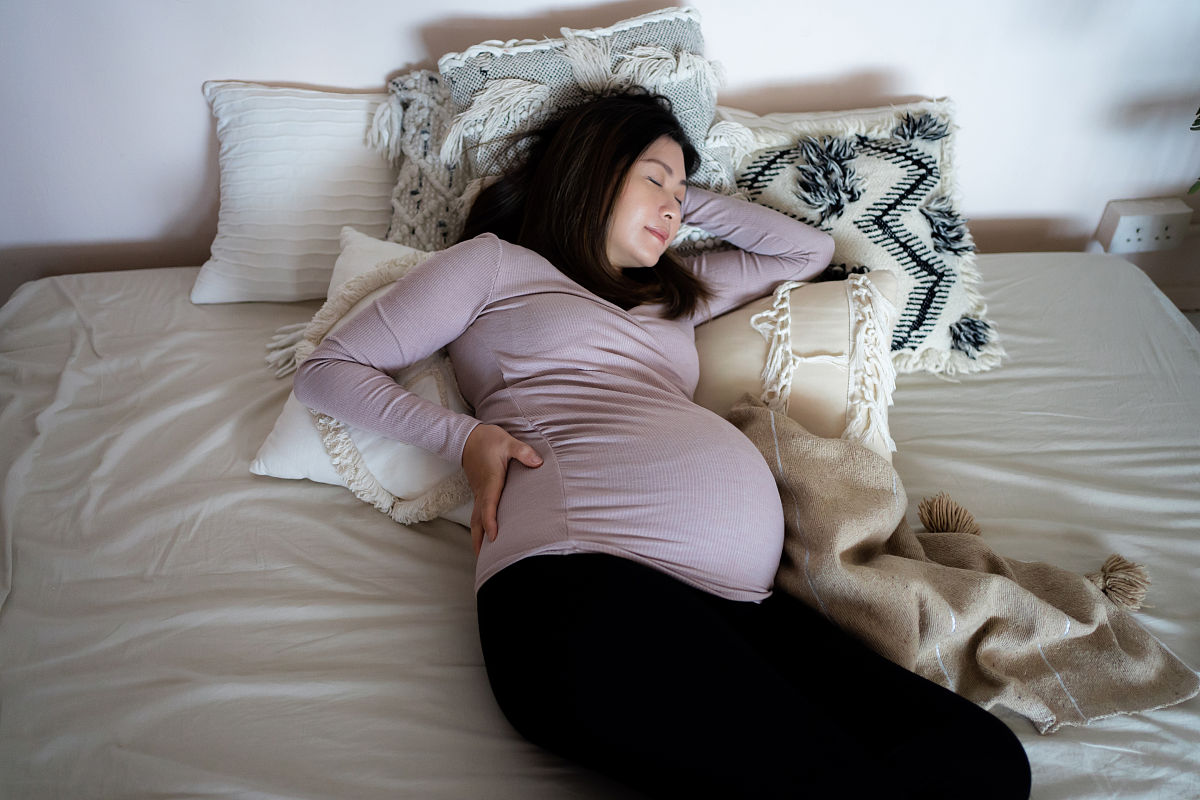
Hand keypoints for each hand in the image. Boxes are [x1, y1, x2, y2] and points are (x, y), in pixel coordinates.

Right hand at [461, 424, 542, 555]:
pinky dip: (479, 527)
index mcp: (490, 482)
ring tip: (482, 555)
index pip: (489, 506)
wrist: (468, 437)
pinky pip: (477, 513)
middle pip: (477, 520)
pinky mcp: (479, 492)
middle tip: (483, 559)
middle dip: (479, 540)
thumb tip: (538, 462)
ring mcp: (478, 492)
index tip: (494, 537)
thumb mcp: (507, 442)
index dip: (491, 522)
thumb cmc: (488, 440)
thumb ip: (522, 452)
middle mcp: (482, 491)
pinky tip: (484, 535)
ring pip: (475, 519)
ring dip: (478, 536)